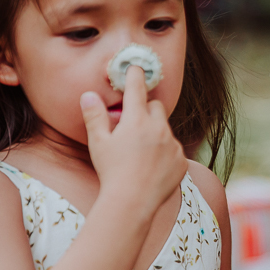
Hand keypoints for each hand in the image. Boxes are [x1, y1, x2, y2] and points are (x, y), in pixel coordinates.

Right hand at [80, 65, 185, 210]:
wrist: (132, 202)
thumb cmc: (111, 171)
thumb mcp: (98, 143)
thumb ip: (94, 116)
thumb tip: (88, 94)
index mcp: (136, 120)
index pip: (136, 89)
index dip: (135, 76)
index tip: (136, 68)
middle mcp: (158, 128)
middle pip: (156, 106)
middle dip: (146, 110)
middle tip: (133, 125)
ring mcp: (172, 144)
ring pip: (165, 129)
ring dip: (155, 133)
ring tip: (140, 153)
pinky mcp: (181, 160)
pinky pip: (174, 148)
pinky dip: (165, 152)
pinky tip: (152, 167)